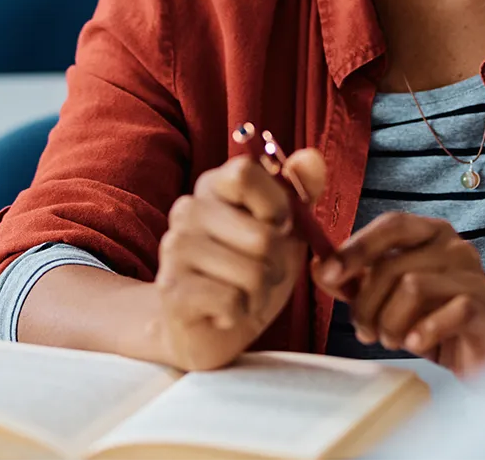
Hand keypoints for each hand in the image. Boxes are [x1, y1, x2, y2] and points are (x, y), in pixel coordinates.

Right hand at [152, 148, 324, 371]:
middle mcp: (188, 209)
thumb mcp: (284, 229)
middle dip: (277, 264)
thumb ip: (301, 191)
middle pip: (262, 235)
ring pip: (252, 273)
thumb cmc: (251, 269)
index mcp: (213, 185)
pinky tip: (225, 311)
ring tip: (244, 293)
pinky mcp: (171, 289)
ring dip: (261, 292)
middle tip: (264, 272)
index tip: (280, 225)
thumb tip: (313, 158)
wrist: (211, 326)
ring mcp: (174, 248)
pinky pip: (231, 301)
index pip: (245, 172)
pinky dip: (241, 312)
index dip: (277, 204)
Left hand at [314, 213, 484, 375]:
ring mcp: (472, 274)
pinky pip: (445, 312)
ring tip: (393, 339)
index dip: (355, 247)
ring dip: (390, 323)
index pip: (390, 224)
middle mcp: (453, 245)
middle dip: (367, 304)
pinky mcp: (483, 306)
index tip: (328, 274)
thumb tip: (318, 267)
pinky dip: (422, 332)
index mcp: (430, 233)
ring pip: (412, 287)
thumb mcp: (390, 297)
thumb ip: (356, 281)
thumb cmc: (436, 317)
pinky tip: (416, 343)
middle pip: (392, 265)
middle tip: (364, 331)